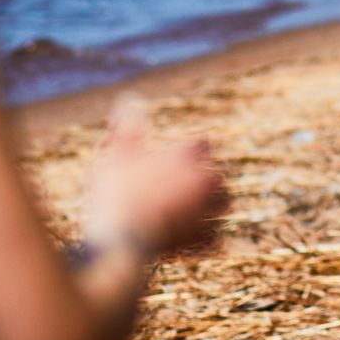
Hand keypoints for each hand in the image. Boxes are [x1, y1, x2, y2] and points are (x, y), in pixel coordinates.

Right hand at [79, 93, 226, 261]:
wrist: (121, 241)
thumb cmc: (116, 194)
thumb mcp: (115, 155)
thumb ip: (127, 126)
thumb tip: (131, 97)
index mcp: (185, 159)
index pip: (203, 145)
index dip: (195, 147)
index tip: (191, 149)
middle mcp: (201, 184)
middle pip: (218, 176)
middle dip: (210, 175)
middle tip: (203, 177)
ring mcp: (203, 213)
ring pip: (224, 205)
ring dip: (216, 203)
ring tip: (207, 205)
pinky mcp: (199, 241)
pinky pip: (214, 237)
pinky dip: (210, 235)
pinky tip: (202, 237)